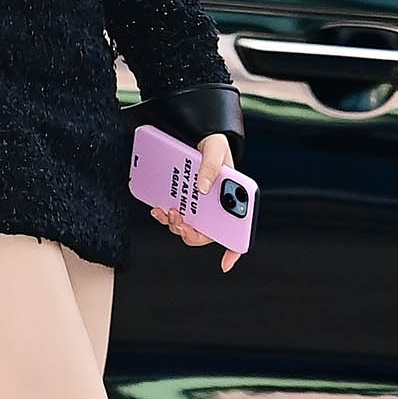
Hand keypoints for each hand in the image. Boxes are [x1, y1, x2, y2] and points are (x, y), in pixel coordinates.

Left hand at [150, 132, 242, 273]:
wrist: (197, 135)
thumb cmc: (214, 144)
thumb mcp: (215, 149)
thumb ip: (211, 166)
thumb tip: (202, 188)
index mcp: (233, 197)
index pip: (239, 229)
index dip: (234, 250)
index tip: (225, 263)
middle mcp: (216, 206)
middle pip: (207, 233)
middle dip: (191, 233)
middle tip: (180, 222)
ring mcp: (198, 205)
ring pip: (188, 227)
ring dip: (175, 224)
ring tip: (165, 211)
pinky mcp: (182, 201)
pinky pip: (174, 216)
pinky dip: (165, 215)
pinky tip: (158, 207)